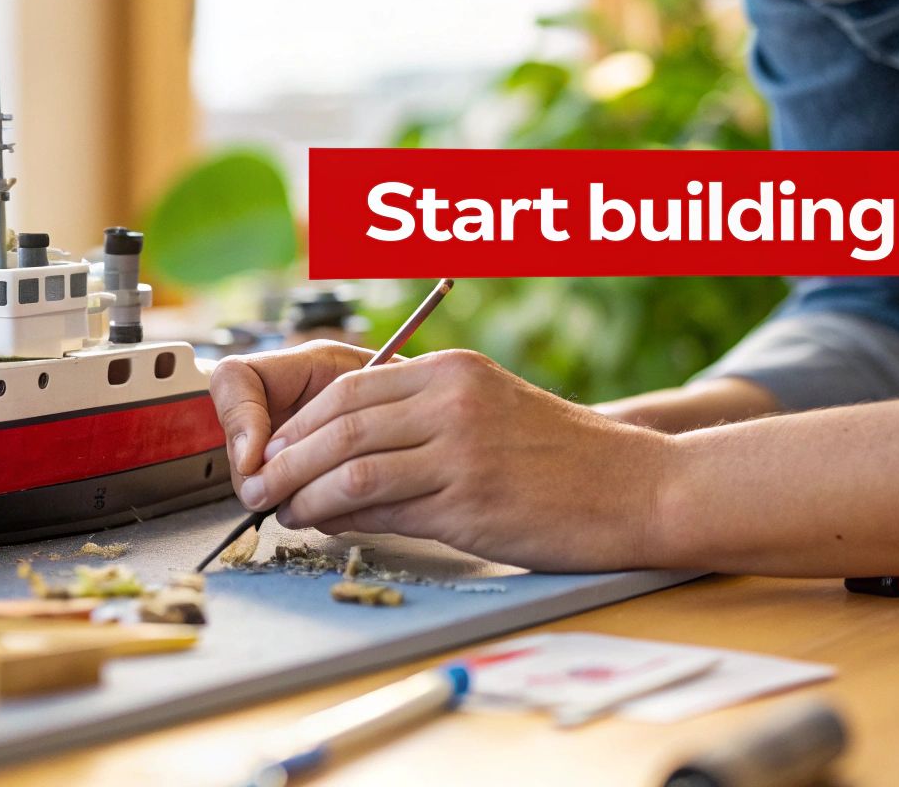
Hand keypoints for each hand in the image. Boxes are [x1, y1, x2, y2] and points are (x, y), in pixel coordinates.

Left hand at [210, 343, 676, 570]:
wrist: (640, 489)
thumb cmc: (565, 462)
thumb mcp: (489, 418)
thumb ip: (420, 429)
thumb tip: (343, 464)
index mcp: (452, 372)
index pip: (348, 387)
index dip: (299, 422)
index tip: (274, 451)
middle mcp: (451, 399)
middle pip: (337, 419)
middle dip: (284, 455)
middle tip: (258, 484)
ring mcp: (460, 448)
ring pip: (348, 461)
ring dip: (300, 489)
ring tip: (279, 509)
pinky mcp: (469, 499)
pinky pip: (380, 502)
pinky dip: (336, 514)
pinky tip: (321, 525)